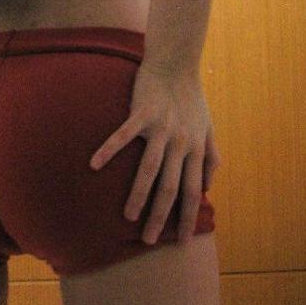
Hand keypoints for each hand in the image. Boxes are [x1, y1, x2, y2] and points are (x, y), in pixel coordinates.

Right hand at [89, 64, 221, 245]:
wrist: (176, 64)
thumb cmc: (191, 97)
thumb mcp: (208, 127)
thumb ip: (211, 157)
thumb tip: (208, 186)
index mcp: (195, 148)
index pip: (193, 191)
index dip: (187, 217)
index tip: (180, 241)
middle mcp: (180, 142)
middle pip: (170, 187)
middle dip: (161, 217)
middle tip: (149, 240)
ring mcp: (160, 128)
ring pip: (149, 169)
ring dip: (138, 195)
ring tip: (127, 216)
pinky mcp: (141, 113)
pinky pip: (123, 136)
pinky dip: (108, 150)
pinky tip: (94, 165)